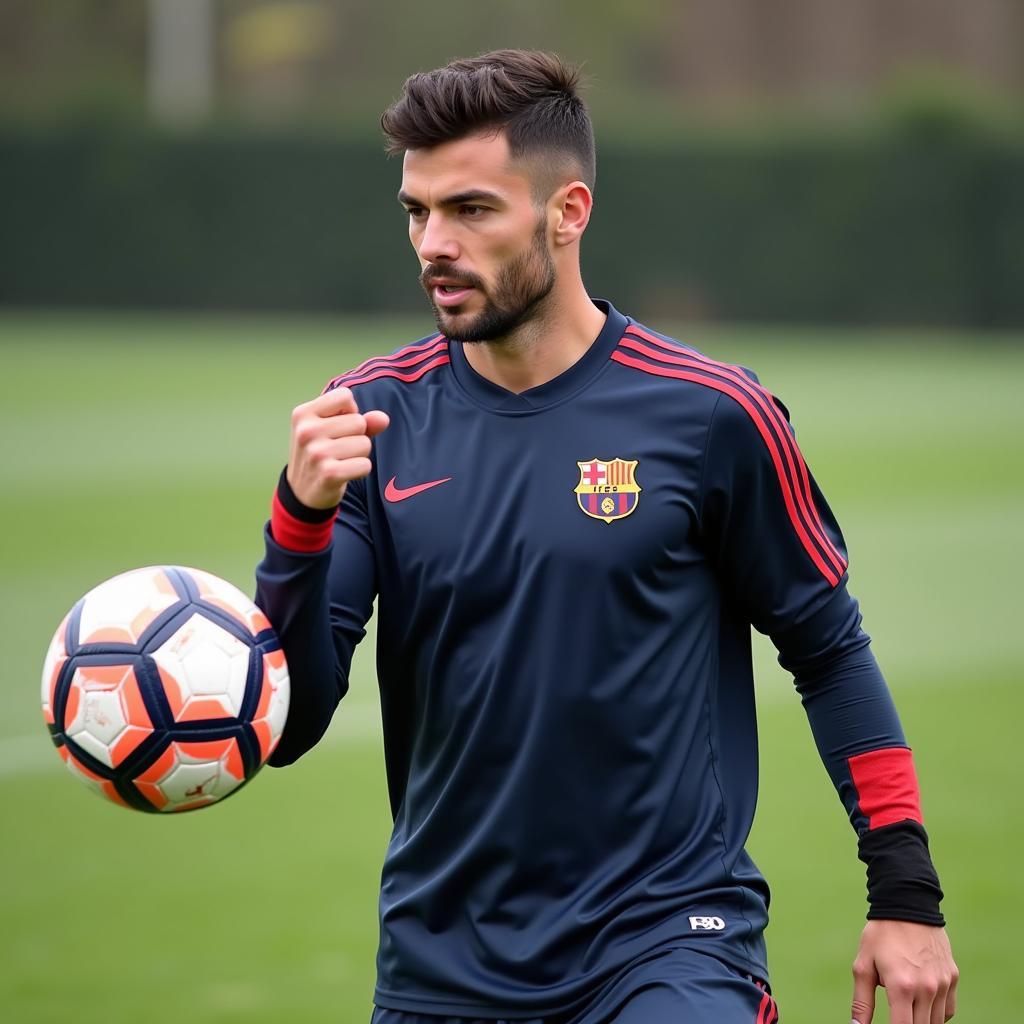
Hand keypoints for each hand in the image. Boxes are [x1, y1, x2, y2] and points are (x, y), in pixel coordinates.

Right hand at [287, 386, 388, 508]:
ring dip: (359, 455)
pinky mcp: (329, 474)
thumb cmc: (321, 453)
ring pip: (364, 444)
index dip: (349, 412)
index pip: (345, 396)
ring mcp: (316, 453)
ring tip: (340, 461)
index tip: (336, 426)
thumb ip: (361, 420)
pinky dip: (361, 470)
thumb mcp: (332, 430)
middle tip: (337, 449)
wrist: (301, 492)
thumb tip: (383, 418)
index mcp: (303, 414)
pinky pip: (365, 465)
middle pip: (359, 422)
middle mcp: (306, 431)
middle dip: (357, 436)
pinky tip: (344, 474)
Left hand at [851, 920, 957, 1023]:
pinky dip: (935, 1014)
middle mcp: (927, 988)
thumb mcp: (863, 965)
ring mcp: (943, 984)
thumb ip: (861, 1001)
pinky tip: (921, 1003)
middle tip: (896, 1014)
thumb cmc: (881, 935)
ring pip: (936, 1023)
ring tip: (905, 1008)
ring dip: (921, 1021)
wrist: (908, 906)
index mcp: (902, 986)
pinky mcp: (953, 978)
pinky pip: (947, 1011)